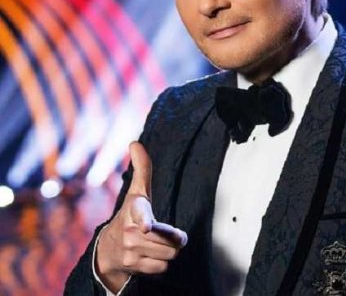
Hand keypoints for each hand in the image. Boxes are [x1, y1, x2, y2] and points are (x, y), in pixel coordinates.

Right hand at [95, 141, 187, 292]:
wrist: (108, 250)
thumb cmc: (129, 216)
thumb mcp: (137, 193)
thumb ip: (141, 169)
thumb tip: (134, 142)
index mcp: (134, 209)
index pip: (140, 214)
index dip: (144, 221)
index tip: (146, 227)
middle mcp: (130, 231)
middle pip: (173, 240)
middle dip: (173, 239)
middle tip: (161, 234)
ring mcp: (130, 250)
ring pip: (170, 254)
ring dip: (168, 251)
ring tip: (154, 245)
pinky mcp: (133, 266)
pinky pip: (163, 267)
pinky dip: (160, 264)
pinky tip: (148, 257)